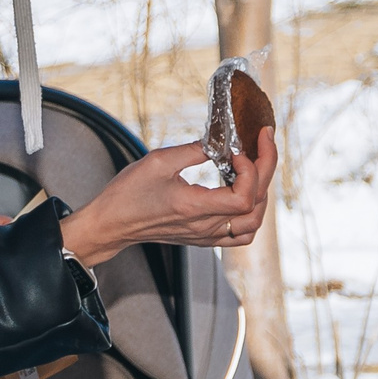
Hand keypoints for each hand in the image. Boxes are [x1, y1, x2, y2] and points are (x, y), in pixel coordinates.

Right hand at [59, 127, 277, 267]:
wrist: (111, 224)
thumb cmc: (128, 194)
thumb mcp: (159, 161)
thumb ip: (195, 150)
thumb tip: (221, 140)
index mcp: (194, 207)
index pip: (244, 197)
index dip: (250, 170)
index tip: (236, 151)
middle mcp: (204, 226)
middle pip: (255, 206)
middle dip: (265, 169)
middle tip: (262, 142)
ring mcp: (205, 236)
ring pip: (253, 223)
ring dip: (261, 193)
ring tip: (255, 167)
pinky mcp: (203, 238)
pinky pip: (240, 234)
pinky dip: (251, 215)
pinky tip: (244, 194)